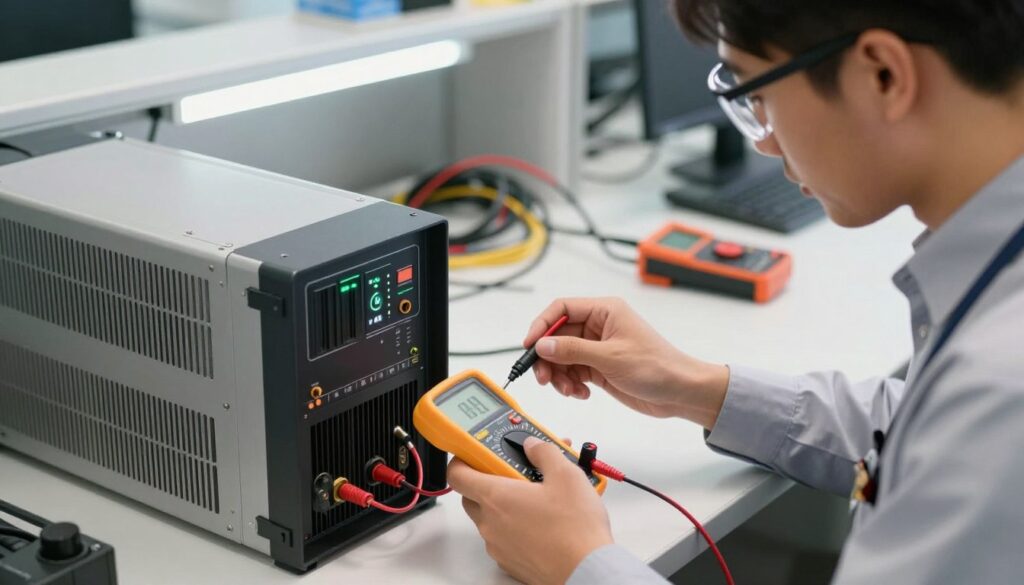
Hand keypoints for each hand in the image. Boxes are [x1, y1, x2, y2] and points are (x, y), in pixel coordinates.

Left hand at [447, 437, 611, 584]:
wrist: (586, 570)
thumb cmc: (574, 529)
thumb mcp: (566, 475)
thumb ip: (544, 452)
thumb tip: (533, 445)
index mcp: (496, 497)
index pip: (457, 474)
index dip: (463, 460)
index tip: (477, 453)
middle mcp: (490, 523)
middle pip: (472, 495)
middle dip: (489, 480)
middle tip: (515, 472)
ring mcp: (498, 546)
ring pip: (490, 518)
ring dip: (506, 505)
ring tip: (539, 497)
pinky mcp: (510, 562)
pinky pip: (504, 538)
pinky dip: (516, 527)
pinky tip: (542, 521)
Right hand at [524, 297, 728, 427]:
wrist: (680, 392)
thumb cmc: (657, 367)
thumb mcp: (610, 357)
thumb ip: (573, 350)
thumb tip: (542, 345)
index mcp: (604, 311)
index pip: (562, 309)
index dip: (542, 326)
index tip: (529, 345)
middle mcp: (599, 326)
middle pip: (558, 336)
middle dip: (548, 357)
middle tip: (543, 377)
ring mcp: (598, 348)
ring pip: (562, 357)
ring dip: (559, 375)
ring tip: (569, 390)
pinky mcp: (599, 367)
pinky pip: (572, 372)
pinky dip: (570, 384)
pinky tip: (581, 393)